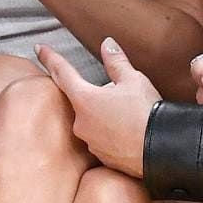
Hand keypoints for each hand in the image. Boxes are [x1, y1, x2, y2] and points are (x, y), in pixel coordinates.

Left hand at [37, 38, 159, 177]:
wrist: (162, 150)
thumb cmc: (146, 113)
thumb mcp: (133, 80)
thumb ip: (116, 61)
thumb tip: (107, 44)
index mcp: (84, 99)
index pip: (62, 73)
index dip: (50, 58)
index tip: (39, 49)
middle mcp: (81, 122)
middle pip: (84, 100)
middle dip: (99, 95)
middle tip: (124, 96)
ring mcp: (90, 142)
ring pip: (94, 121)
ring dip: (106, 115)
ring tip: (132, 116)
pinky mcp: (102, 158)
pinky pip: (103, 139)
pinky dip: (113, 133)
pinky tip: (131, 132)